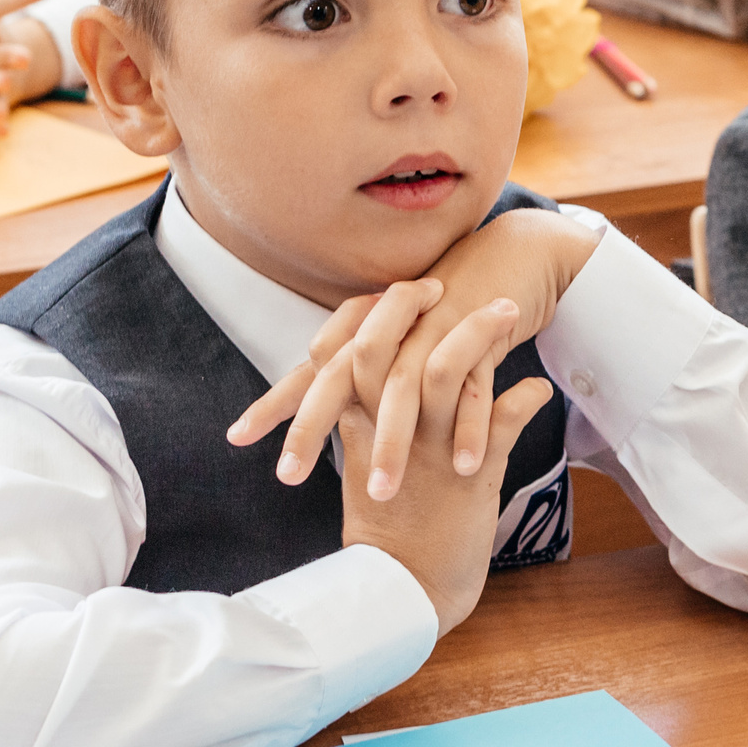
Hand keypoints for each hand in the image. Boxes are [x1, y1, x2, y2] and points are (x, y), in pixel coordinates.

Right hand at [231, 282, 552, 632]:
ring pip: (443, 374)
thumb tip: (378, 383)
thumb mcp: (370, 467)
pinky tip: (540, 385)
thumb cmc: (394, 530)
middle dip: (412, 307)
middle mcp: (390, 433)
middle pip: (385, 348)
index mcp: (360, 427)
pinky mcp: (471, 477)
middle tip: (446, 281)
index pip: (349, 347)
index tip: (411, 285)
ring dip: (478, 336)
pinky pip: (503, 424)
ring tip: (512, 311)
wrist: (410, 592)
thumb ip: (370, 419)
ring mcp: (430, 452)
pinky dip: (525, 398)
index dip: (377, 311)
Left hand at [233, 205, 601, 493]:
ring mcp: (435, 331)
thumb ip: (366, 377)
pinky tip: (465, 464)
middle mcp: (392, 330)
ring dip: (394, 442)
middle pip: (342, 378)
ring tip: (384, 492)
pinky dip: (471, 425)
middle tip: (289, 477)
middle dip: (312, 428)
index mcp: (369, 334)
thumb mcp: (405, 343)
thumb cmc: (450, 310)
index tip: (238, 438)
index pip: (312, 370)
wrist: (509, 254)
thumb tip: (334, 415)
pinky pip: (474, 384)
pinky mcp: (483, 334)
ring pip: (405, 387)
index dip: (275, 402)